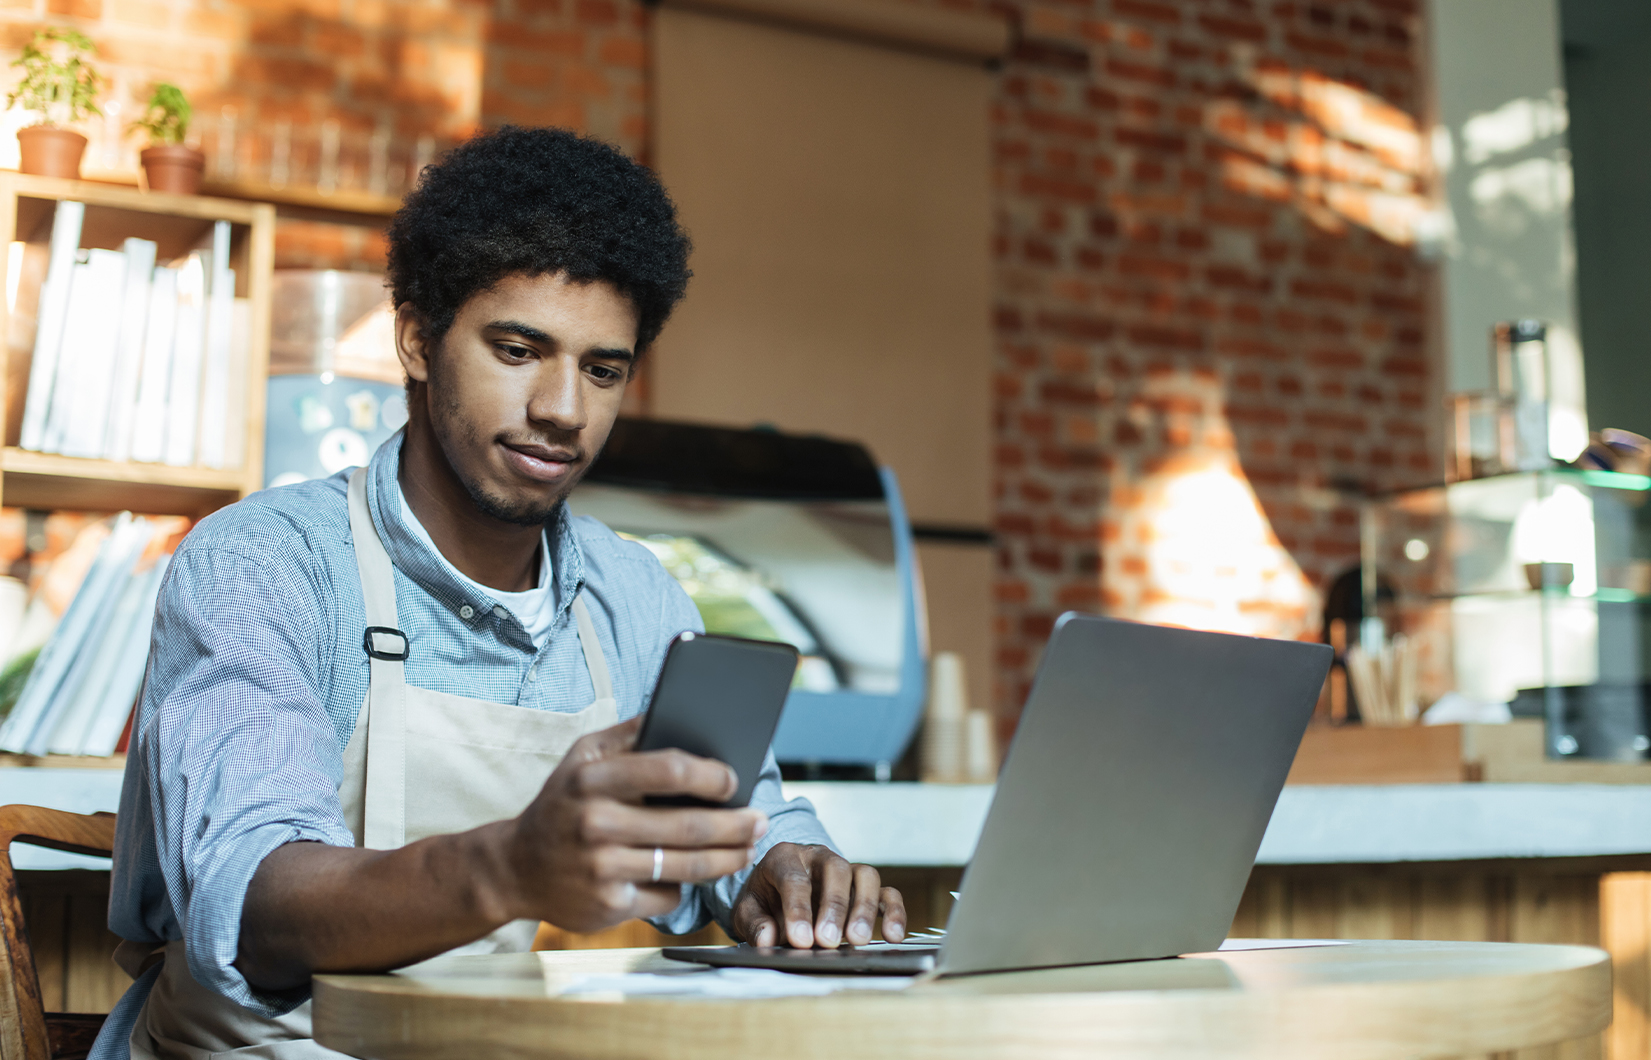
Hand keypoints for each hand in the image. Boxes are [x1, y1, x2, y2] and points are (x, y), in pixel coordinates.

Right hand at [505, 716, 769, 932]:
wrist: (514, 867)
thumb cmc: (563, 802)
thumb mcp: (583, 757)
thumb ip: (629, 733)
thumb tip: (682, 708)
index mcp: (592, 778)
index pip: (668, 770)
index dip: (711, 775)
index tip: (735, 780)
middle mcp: (595, 823)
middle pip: (688, 826)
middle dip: (735, 825)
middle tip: (761, 820)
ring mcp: (601, 869)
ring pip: (685, 865)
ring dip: (727, 858)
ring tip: (747, 847)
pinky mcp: (607, 906)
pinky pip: (665, 894)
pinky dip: (683, 884)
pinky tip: (693, 873)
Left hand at [731, 842, 905, 947]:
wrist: (776, 895)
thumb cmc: (763, 900)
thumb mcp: (747, 910)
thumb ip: (754, 923)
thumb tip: (767, 939)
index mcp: (785, 857)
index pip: (794, 878)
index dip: (798, 909)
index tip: (801, 940)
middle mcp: (819, 857)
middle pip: (835, 870)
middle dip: (833, 907)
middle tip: (828, 941)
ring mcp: (846, 870)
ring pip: (866, 876)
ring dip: (865, 908)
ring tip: (858, 940)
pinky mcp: (865, 889)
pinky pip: (887, 893)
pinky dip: (894, 912)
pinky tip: (893, 937)